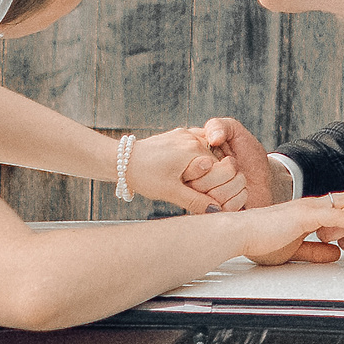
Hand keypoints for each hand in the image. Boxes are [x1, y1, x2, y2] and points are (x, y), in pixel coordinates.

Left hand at [126, 128, 241, 213]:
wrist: (122, 160)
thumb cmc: (145, 176)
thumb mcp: (170, 192)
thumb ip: (196, 201)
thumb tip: (217, 210)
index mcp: (194, 151)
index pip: (221, 171)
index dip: (213, 187)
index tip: (199, 195)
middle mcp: (193, 138)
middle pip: (214, 163)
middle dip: (207, 179)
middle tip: (189, 189)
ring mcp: (186, 134)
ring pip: (206, 155)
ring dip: (201, 169)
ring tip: (183, 180)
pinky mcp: (178, 135)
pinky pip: (196, 147)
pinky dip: (195, 159)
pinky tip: (183, 169)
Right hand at [196, 117, 281, 208]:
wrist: (265, 175)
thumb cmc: (247, 152)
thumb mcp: (233, 131)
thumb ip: (219, 126)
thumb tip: (213, 139)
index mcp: (191, 162)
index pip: (188, 166)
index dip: (210, 162)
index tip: (224, 157)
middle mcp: (193, 182)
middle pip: (200, 183)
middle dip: (227, 171)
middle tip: (235, 166)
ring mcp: (204, 200)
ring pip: (213, 197)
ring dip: (237, 184)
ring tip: (241, 178)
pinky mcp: (217, 213)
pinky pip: (225, 208)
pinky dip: (240, 197)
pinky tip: (243, 192)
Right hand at [235, 197, 343, 266]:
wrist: (239, 235)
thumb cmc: (259, 241)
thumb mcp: (295, 250)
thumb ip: (316, 250)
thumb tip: (337, 252)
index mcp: (309, 212)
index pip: (340, 210)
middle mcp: (311, 206)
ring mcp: (309, 208)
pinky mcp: (306, 215)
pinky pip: (337, 217)